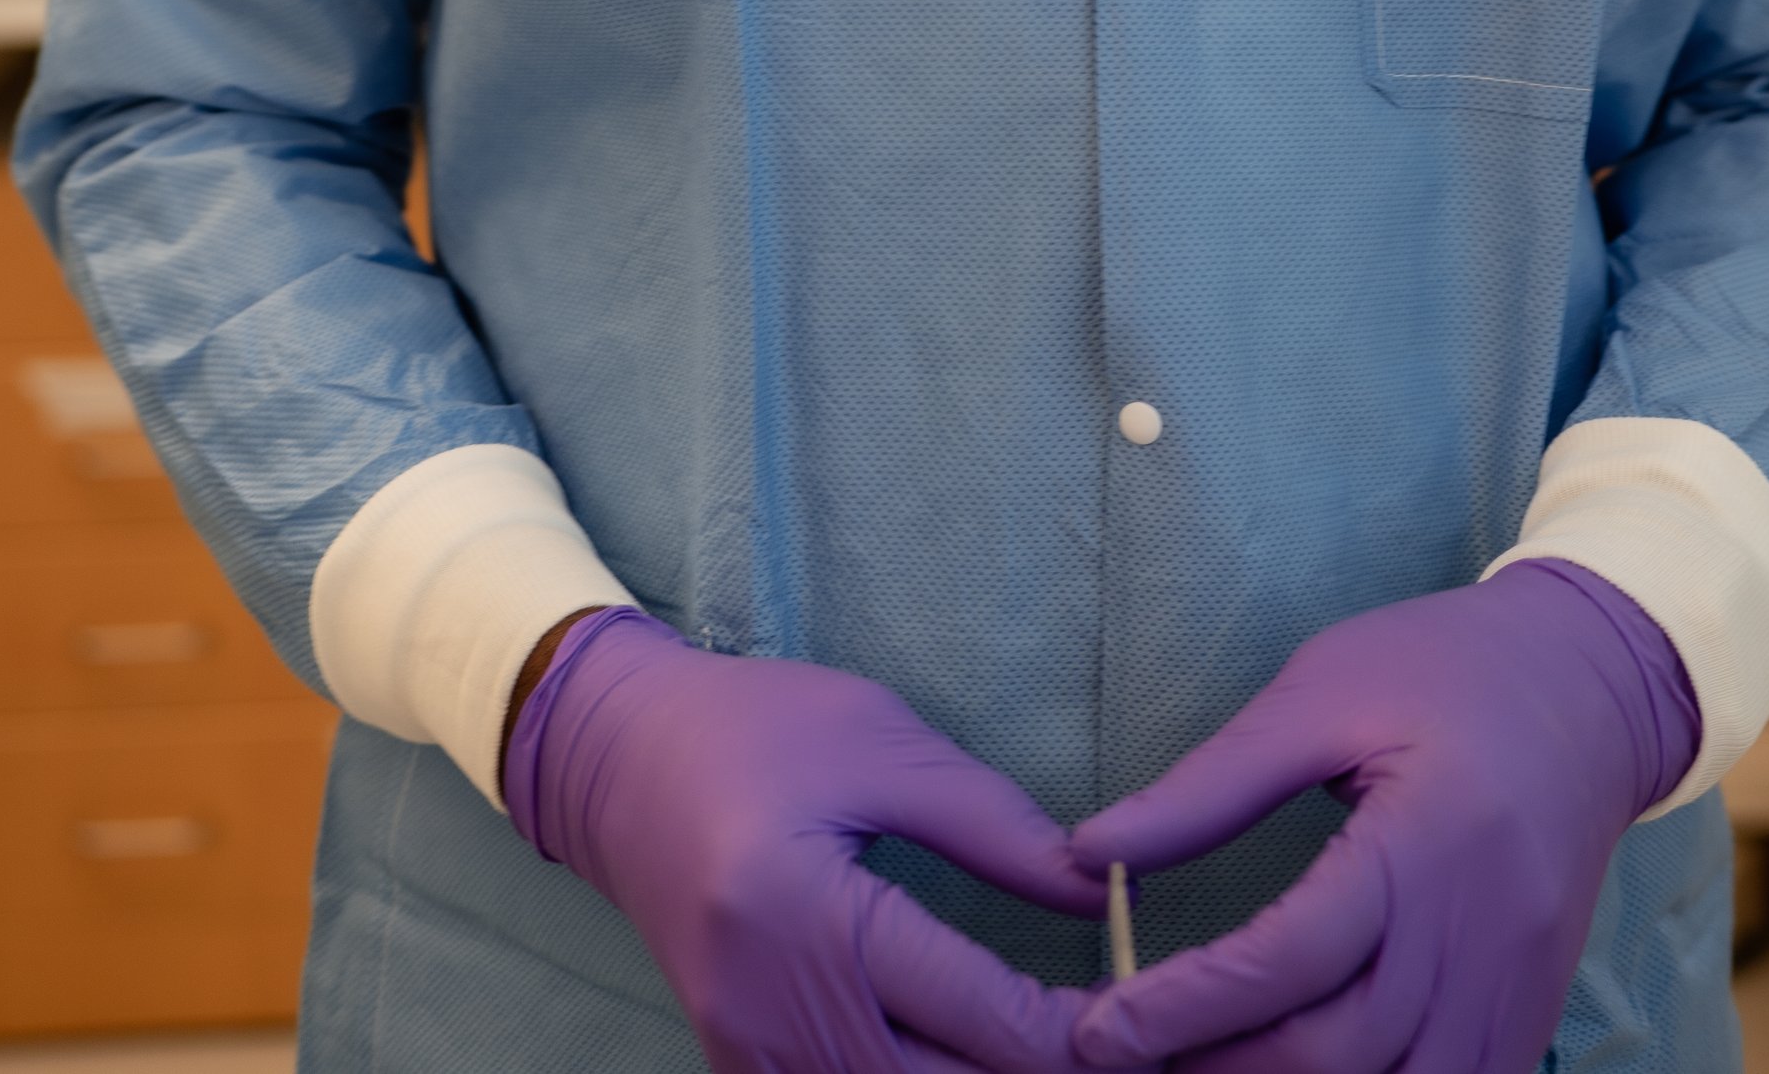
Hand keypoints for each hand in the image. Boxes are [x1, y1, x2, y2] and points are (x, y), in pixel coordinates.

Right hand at [505, 606, 1105, 1073]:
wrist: (621, 760)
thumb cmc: (758, 729)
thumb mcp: (881, 741)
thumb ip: (995, 824)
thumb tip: (1107, 893)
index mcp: (805, 916)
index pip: (976, 1015)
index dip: (1079, 1028)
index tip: (1146, 1006)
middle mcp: (769, 1012)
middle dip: (1041, 1069)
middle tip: (1126, 1039)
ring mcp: (747, 1056)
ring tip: (1055, 1041)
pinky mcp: (742, 1070)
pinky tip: (976, 1048)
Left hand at [1066, 562, 1700, 1073]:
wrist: (1592, 685)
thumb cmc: (1445, 668)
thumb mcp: (1322, 691)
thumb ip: (1212, 784)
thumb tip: (1093, 855)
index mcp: (1429, 841)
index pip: (1295, 956)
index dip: (1187, 1005)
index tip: (1100, 1027)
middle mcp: (1484, 939)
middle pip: (1341, 1055)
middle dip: (1220, 1068)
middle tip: (1123, 1056)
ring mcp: (1516, 995)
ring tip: (1200, 1069)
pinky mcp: (1530, 1022)